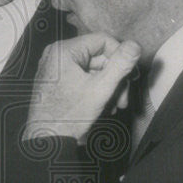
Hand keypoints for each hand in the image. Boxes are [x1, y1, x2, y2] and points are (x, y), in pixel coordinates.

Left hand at [23, 33, 140, 141]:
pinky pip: (82, 79)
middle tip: (123, 98)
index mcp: (64, 51)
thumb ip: (120, 64)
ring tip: (114, 106)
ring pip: (92, 70)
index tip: (131, 75)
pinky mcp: (56, 82)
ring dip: (108, 87)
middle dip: (115, 78)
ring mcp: (55, 69)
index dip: (120, 56)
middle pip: (98, 57)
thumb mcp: (101, 88)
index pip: (103, 40)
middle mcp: (57, 55)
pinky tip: (103, 107)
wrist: (47, 141)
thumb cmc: (67, 116)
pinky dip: (95, 90)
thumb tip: (135, 45)